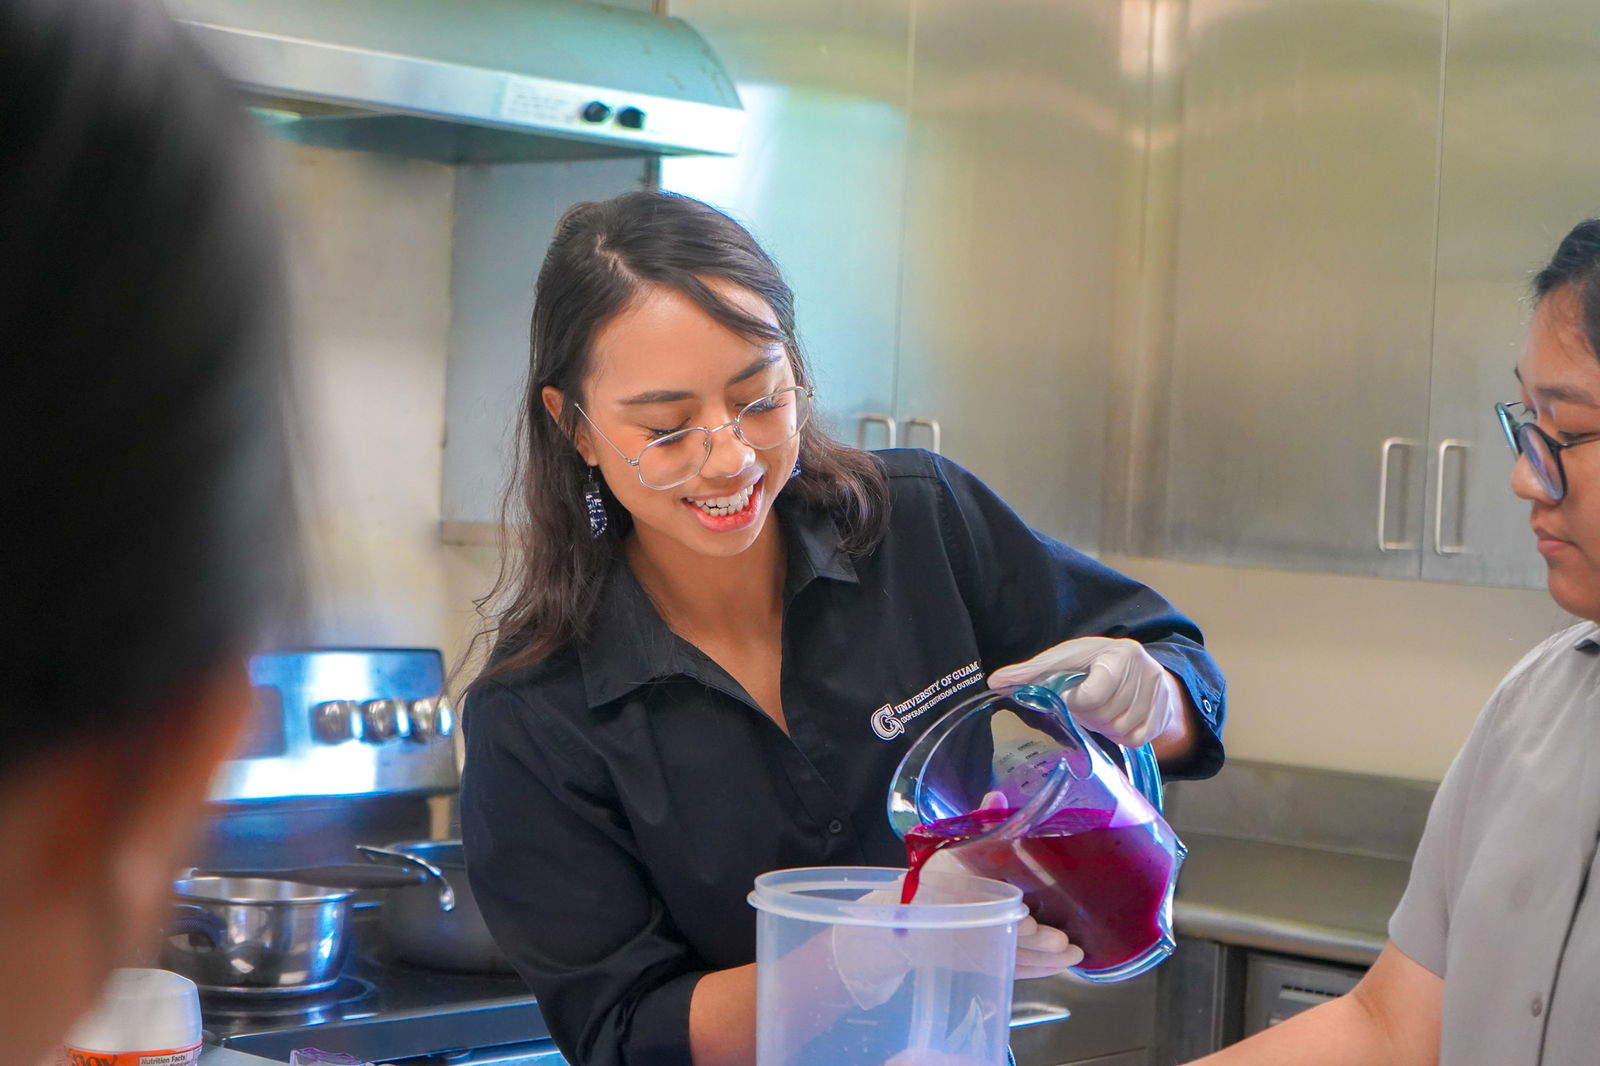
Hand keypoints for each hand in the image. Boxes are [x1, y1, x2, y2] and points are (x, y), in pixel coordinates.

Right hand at [937, 793, 1081, 980]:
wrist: (907, 917)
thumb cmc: (935, 879)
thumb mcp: (953, 848)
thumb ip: (980, 825)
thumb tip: (997, 795)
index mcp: (957, 894)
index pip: (985, 908)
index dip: (1009, 918)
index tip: (1030, 920)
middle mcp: (965, 925)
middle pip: (1003, 939)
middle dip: (1034, 943)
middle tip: (1063, 944)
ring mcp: (972, 949)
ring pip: (1010, 960)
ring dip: (1042, 961)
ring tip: (1072, 955)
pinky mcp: (979, 965)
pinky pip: (1010, 972)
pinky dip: (1035, 972)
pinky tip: (1056, 966)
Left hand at [986, 636, 1181, 747]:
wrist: (1138, 667)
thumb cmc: (1092, 663)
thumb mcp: (1064, 659)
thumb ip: (1031, 671)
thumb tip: (994, 682)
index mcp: (1118, 654)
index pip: (1094, 694)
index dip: (1075, 702)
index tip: (1068, 697)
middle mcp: (1145, 671)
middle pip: (1107, 714)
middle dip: (1088, 714)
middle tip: (1083, 704)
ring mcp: (1159, 693)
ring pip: (1122, 729)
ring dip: (1104, 726)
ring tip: (1098, 710)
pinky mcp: (1164, 712)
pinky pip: (1137, 739)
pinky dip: (1121, 735)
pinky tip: (1113, 720)